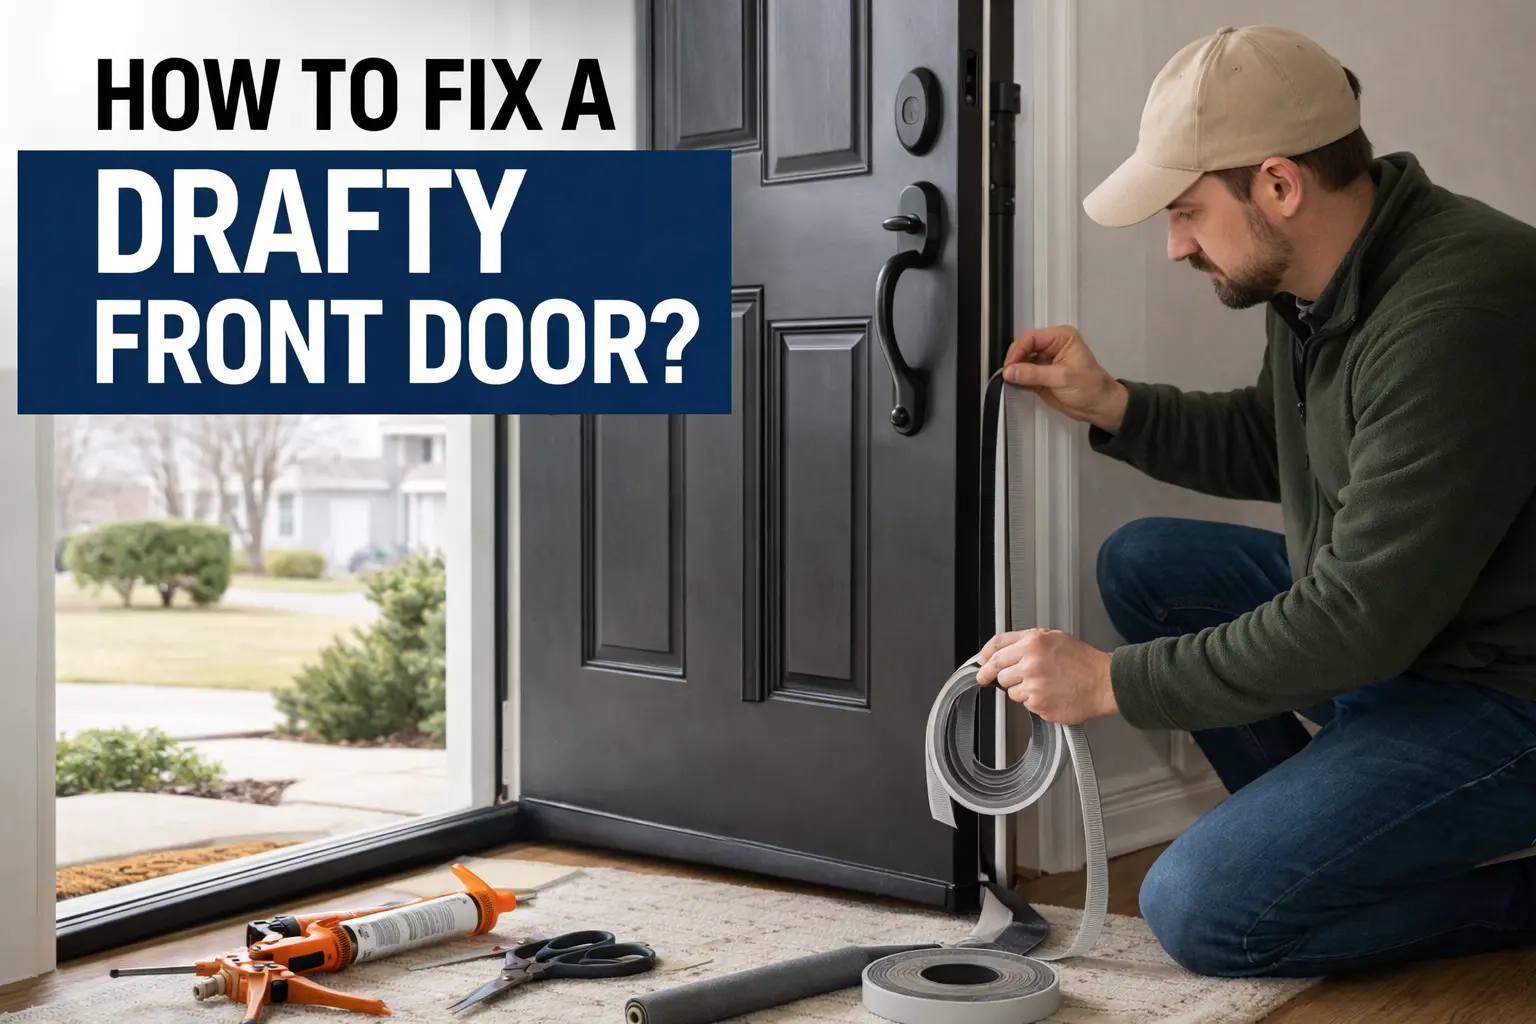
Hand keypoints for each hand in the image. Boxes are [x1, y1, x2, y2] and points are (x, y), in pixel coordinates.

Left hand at [974, 628, 1117, 724]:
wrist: (1104, 683)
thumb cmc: (1083, 661)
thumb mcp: (1054, 638)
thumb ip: (1026, 641)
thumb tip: (1001, 651)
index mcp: (1032, 643)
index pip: (996, 648)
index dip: (985, 657)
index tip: (981, 664)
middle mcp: (1029, 663)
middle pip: (998, 671)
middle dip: (1001, 675)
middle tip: (1006, 678)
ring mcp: (1033, 686)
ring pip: (1010, 690)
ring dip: (1020, 689)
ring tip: (1043, 683)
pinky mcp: (1038, 705)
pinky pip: (1025, 704)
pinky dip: (1034, 701)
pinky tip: (1050, 694)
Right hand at [1001, 325, 1127, 433]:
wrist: (1099, 407)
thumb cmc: (1090, 387)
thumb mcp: (1062, 378)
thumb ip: (1033, 374)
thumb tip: (1010, 371)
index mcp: (1061, 338)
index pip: (1032, 338)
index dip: (1018, 350)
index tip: (1009, 365)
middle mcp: (1052, 346)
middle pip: (1024, 348)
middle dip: (1014, 361)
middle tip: (1007, 374)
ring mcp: (1045, 362)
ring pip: (1021, 362)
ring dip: (1014, 371)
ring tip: (1009, 381)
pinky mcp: (1041, 376)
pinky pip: (1023, 375)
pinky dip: (1017, 380)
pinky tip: (1014, 385)